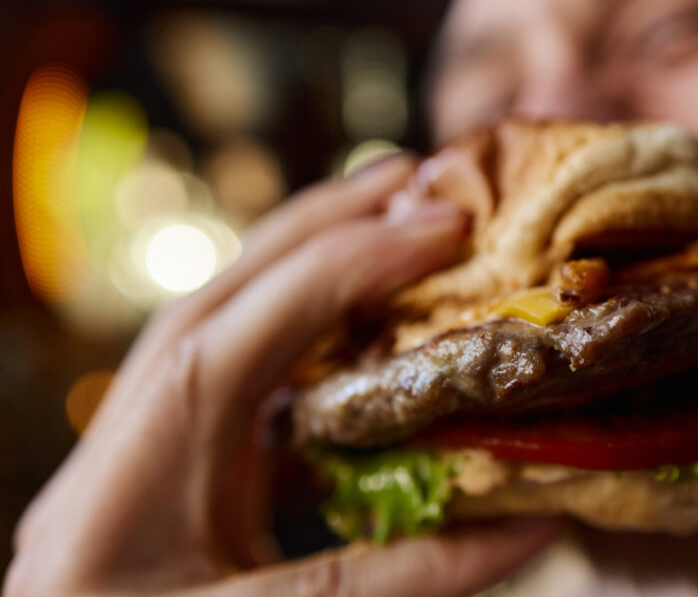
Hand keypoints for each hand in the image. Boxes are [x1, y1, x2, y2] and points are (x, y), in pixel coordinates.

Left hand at [4, 156, 558, 596]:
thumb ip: (405, 578)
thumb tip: (531, 521)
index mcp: (131, 480)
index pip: (243, 345)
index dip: (346, 275)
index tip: (440, 230)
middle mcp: (127, 434)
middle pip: (222, 296)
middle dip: (322, 225)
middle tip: (418, 179)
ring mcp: (142, 434)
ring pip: (222, 310)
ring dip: (308, 253)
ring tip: (389, 212)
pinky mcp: (168, 446)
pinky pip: (234, 350)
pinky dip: (298, 308)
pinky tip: (352, 299)